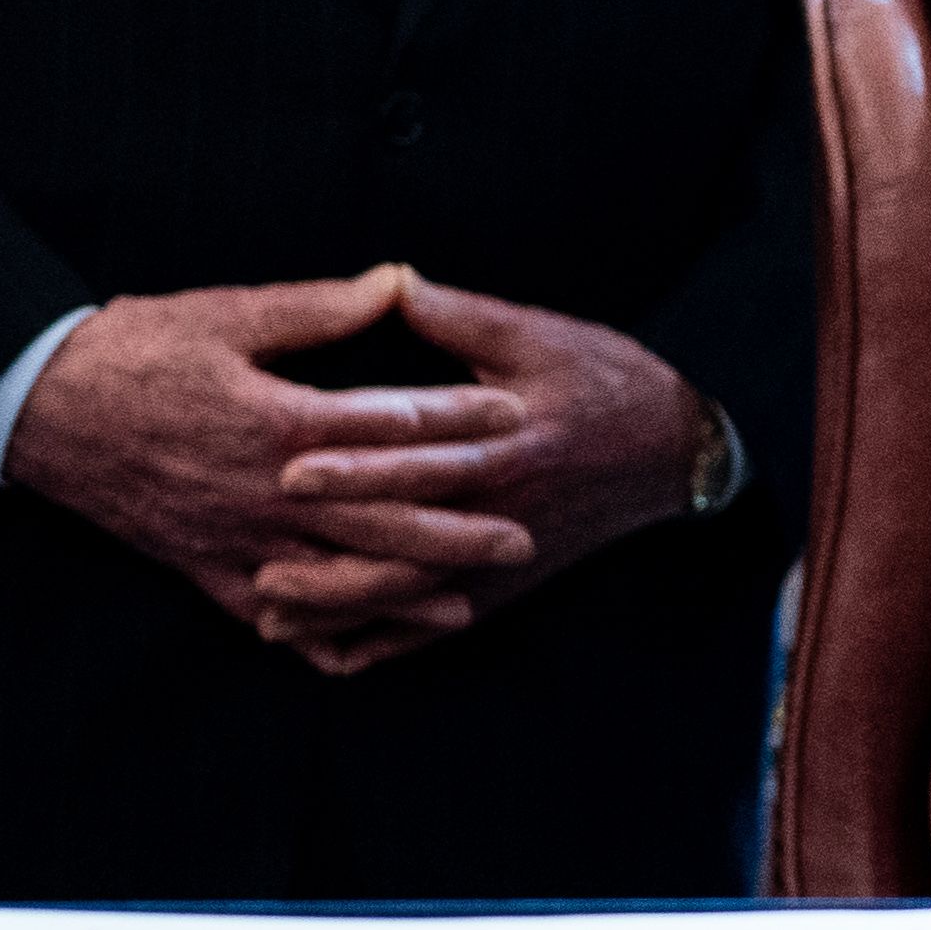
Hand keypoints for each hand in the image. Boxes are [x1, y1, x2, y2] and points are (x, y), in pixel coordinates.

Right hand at [5, 268, 534, 671]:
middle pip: (377, 521)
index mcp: (276, 422)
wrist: (39, 409)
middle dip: (455, 532)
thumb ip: (319, 307)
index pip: (388, 426)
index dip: (457, 417)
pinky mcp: (203, 570)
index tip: (516, 412)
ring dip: (403, 592)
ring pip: (334, 577)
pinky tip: (366, 644)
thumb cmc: (136, 351)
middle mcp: (263, 492)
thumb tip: (398, 279)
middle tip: (522, 536)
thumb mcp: (228, 314)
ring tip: (467, 600)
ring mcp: (233, 540)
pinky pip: (274, 615)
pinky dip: (322, 631)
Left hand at [267, 270, 707, 668]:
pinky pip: (434, 626)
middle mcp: (500, 509)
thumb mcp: (538, 336)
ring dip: (342, 608)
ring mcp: (501, 557)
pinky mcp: (504, 586)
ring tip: (270, 610)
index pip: (421, 458)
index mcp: (506, 443)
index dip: (356, 465)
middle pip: (405, 538)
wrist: (672, 450)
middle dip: (330, 548)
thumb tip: (392, 281)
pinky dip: (381, 642)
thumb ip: (460, 317)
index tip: (291, 466)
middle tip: (258, 552)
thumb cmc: (602, 381)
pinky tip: (325, 648)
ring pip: (411, 596)